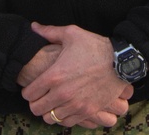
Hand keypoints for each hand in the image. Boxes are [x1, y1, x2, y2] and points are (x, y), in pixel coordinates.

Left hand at [19, 22, 133, 127]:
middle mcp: (62, 94)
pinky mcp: (87, 111)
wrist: (121, 61)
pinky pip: (67, 122)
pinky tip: (67, 107)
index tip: (33, 87)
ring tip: (54, 102)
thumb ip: (50, 32)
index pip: (28, 94)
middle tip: (42, 96)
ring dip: (50, 111)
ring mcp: (75, 105)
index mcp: (54, 76)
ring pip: (50, 118)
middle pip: (36, 109)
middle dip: (36, 102)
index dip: (28, 90)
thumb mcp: (72, 34)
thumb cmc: (96, 47)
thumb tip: (34, 27)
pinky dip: (64, 117)